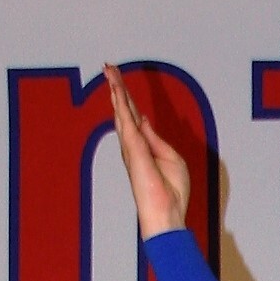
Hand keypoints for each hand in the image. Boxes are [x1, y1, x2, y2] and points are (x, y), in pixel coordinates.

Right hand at [103, 62, 190, 239]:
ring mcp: (131, 145)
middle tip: (109, 67)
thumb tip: (143, 120)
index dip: (129, 100)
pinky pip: (126, 118)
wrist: (166, 213)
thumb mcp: (170, 159)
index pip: (135, 118)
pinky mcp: (133, 147)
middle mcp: (133, 144)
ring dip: (116, 89)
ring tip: (109, 70)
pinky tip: (116, 87)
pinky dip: (121, 101)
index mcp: (144, 147)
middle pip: (124, 110)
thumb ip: (155, 138)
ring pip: (122, 110)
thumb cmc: (171, 192)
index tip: (121, 84)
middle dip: (117, 88)